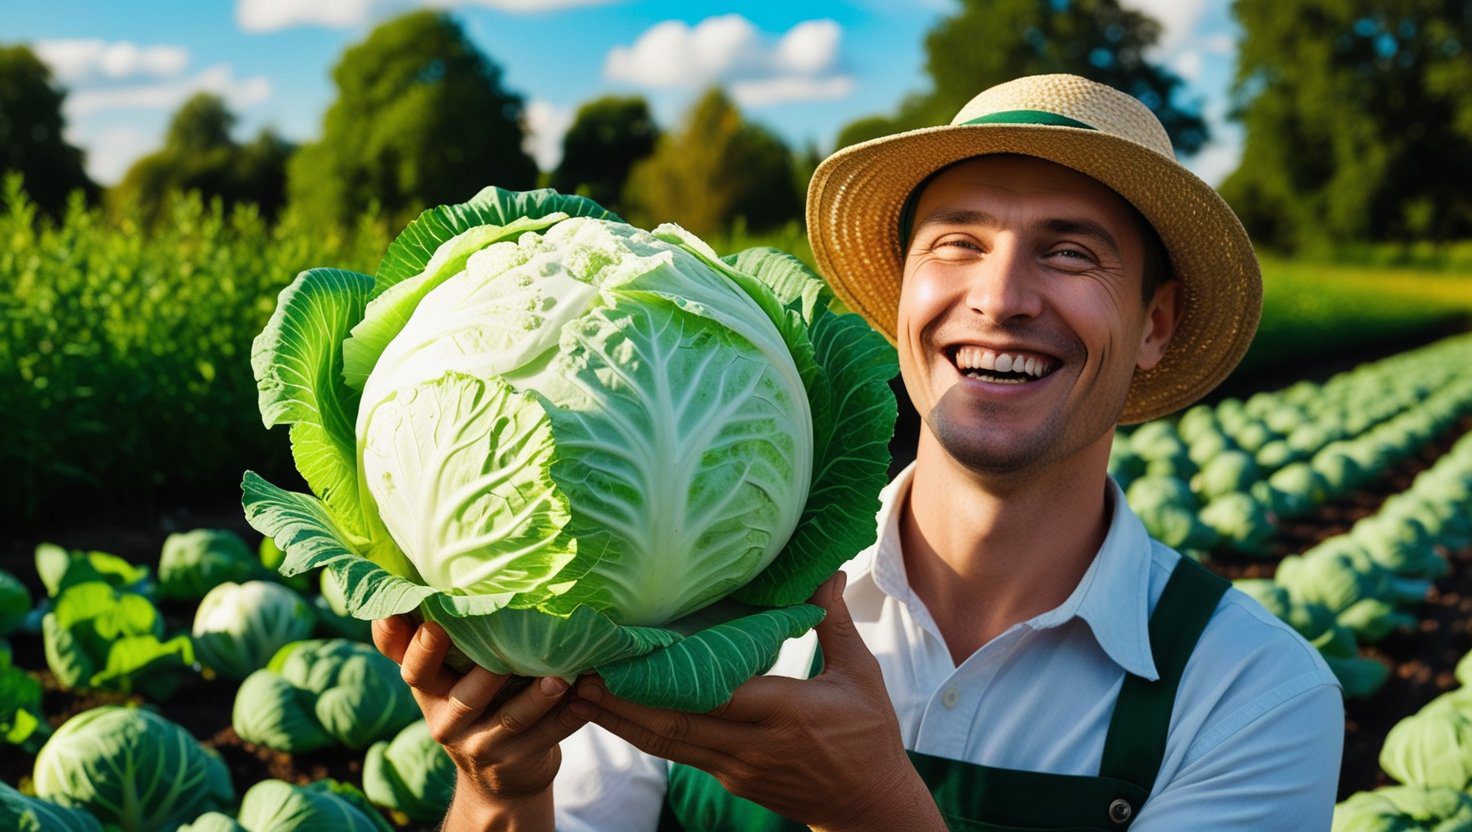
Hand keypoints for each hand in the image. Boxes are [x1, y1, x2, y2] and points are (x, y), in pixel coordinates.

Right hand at [372, 616, 587, 829]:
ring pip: (511, 718)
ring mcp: (480, 744)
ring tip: (563, 676)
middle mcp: (446, 719)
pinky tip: (589, 694)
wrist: (498, 780)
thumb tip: (443, 571)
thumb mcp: (448, 678)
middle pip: (463, 696)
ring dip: (539, 696)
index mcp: (427, 690)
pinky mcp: (516, 761)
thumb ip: (446, 641)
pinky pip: (547, 736)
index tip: (431, 623)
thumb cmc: (475, 702)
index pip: (410, 668)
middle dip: (488, 673)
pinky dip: (571, 715)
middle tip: (509, 643)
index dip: (416, 649)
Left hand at [568, 574, 944, 831]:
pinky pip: (679, 753)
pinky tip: (618, 714)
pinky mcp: (729, 779)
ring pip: (667, 744)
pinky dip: (645, 734)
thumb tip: (828, 570)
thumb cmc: (869, 736)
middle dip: (621, 701)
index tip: (627, 653)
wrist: (868, 809)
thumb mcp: (860, 675)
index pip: (714, 694)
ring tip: (578, 692)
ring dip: (621, 720)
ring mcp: (735, 767)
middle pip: (674, 724)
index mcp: (784, 712)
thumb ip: (834, 622)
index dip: (665, 680)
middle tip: (578, 672)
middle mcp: (751, 744)